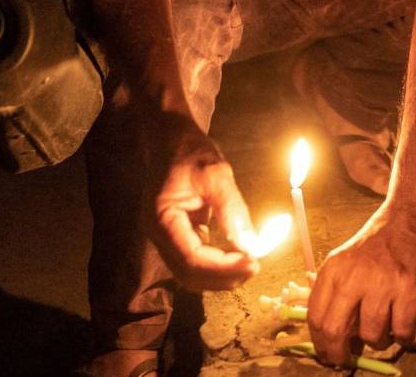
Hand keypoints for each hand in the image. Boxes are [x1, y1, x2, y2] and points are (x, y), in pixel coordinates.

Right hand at [147, 116, 258, 290]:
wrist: (171, 138)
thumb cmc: (190, 151)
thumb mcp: (216, 174)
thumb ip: (232, 210)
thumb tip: (252, 245)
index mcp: (162, 220)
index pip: (191, 260)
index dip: (223, 267)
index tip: (253, 261)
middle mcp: (159, 235)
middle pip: (189, 274)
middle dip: (223, 277)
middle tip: (256, 266)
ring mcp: (166, 237)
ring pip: (191, 273)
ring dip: (220, 275)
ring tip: (250, 264)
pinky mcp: (177, 235)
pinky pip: (195, 260)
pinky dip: (216, 264)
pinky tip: (237, 256)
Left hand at [306, 197, 415, 364]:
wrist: (413, 218)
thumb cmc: (381, 243)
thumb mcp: (348, 261)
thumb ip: (338, 294)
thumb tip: (334, 338)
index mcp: (334, 269)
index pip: (315, 317)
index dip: (320, 344)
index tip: (328, 355)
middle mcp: (353, 276)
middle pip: (335, 331)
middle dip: (340, 354)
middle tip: (348, 361)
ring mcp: (382, 282)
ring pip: (372, 336)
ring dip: (379, 344)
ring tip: (385, 333)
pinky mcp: (409, 288)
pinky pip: (402, 332)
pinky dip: (404, 338)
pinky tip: (405, 328)